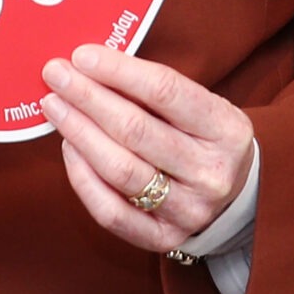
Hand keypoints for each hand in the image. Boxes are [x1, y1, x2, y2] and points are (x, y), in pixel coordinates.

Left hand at [38, 45, 254, 253]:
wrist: (238, 198)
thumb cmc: (206, 139)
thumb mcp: (202, 107)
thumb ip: (156, 91)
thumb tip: (91, 65)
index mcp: (226, 129)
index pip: (165, 91)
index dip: (118, 70)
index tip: (82, 55)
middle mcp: (211, 172)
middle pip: (135, 130)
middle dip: (87, 98)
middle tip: (56, 75)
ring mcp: (188, 210)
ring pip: (120, 170)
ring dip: (79, 133)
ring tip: (55, 107)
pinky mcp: (163, 238)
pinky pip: (110, 211)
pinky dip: (82, 177)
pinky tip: (69, 148)